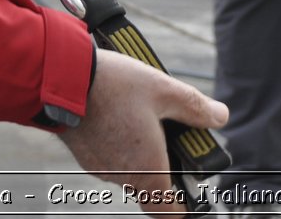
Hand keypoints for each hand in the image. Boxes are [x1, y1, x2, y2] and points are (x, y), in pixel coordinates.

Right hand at [60, 50, 228, 216]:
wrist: (60, 75)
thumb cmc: (113, 85)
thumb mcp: (164, 89)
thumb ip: (195, 107)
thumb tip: (220, 116)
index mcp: (148, 170)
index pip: (169, 212)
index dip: (183, 203)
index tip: (189, 185)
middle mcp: (123, 176)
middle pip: (151, 185)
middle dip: (162, 161)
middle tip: (166, 130)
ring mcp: (100, 167)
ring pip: (129, 169)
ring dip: (137, 149)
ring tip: (138, 112)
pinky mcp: (83, 154)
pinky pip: (109, 156)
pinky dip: (116, 142)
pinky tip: (115, 112)